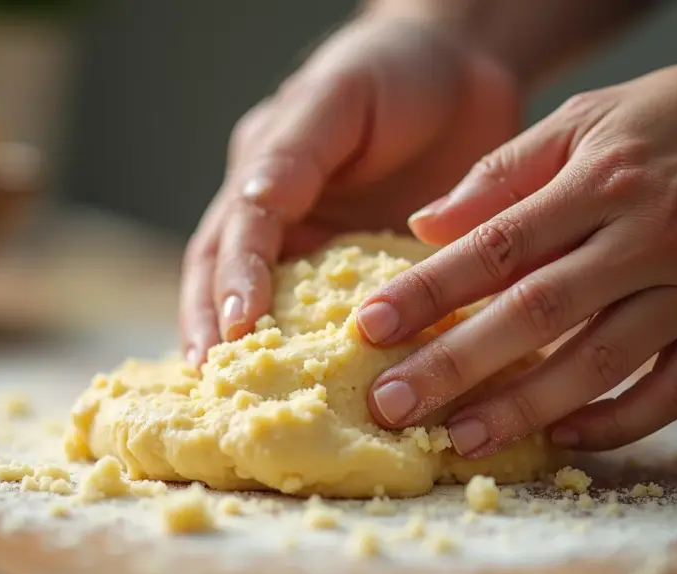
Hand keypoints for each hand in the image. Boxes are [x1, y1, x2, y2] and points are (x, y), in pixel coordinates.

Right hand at [180, 14, 521, 364]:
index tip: (238, 329)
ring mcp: (320, 245)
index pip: (239, 232)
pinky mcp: (367, 269)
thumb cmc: (394, 71)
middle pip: (229, 277)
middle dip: (216, 327)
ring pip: (276, 304)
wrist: (463, 70)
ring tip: (246, 400)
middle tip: (214, 381)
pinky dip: (324, 353)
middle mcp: (282, 215)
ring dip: (256, 350)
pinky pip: (340, 315)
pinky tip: (324, 392)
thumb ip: (294, 149)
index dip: (234, 280)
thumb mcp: (338, 96)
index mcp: (267, 171)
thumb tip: (255, 201)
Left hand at [358, 37, 676, 455]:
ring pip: (598, 362)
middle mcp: (651, 237)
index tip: (370, 325)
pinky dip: (619, 422)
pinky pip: (674, 392)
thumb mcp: (594, 118)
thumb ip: (507, 170)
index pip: (497, 245)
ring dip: (524, 408)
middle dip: (454, 364)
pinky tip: (564, 436)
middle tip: (391, 404)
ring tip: (458, 438)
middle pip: (536, 313)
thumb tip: (428, 225)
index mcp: (605, 179)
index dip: (429, 290)